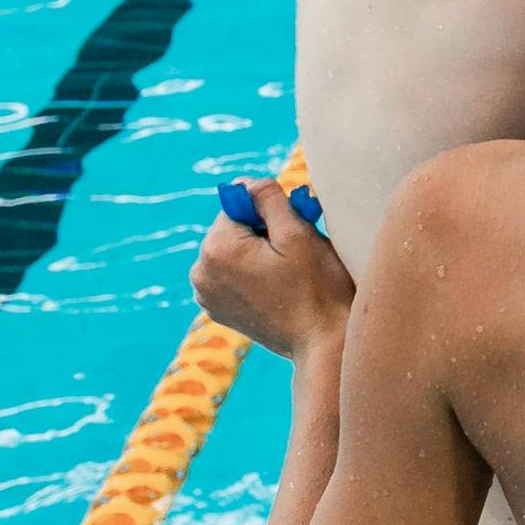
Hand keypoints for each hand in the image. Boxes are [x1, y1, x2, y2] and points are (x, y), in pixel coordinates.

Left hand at [191, 180, 353, 361]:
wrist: (323, 342)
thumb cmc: (317, 286)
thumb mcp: (297, 232)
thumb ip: (267, 198)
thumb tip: (244, 182)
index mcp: (216, 249)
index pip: (238, 205)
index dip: (269, 213)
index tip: (292, 233)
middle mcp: (201, 272)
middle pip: (233, 228)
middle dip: (262, 232)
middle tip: (296, 253)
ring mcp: (206, 294)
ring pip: (232, 250)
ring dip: (258, 252)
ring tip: (288, 273)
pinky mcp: (216, 308)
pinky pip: (231, 273)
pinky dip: (252, 273)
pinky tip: (277, 288)